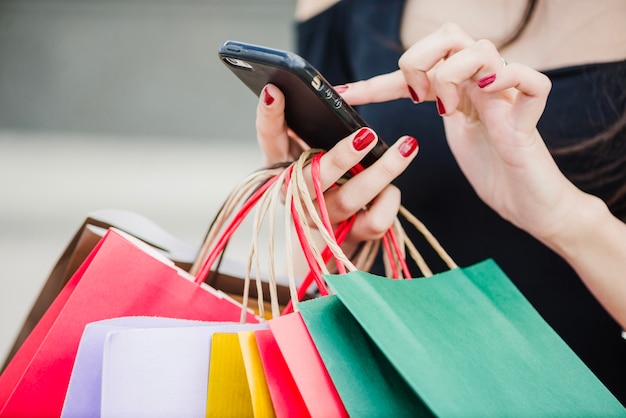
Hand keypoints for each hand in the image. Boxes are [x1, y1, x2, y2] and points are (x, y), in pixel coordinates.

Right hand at [256, 83, 418, 245]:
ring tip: (407, 145)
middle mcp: (297, 196)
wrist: (326, 240)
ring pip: (349, 200)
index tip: (275, 90)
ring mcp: (321, 220)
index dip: (268, 116)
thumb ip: (311, 130)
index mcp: (282, 168)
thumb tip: (337, 95)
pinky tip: (393, 188)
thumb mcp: (308, 155)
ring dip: (381, 173)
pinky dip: (388, 202)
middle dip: (340, 158)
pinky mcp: (347, 237)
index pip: (270, 139)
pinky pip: (373, 222)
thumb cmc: (321, 183)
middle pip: (311, 179)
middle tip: (367, 135)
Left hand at [339, 23, 582, 241]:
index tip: (342, 94)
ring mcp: (506, 98)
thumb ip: (427, 120)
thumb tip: (378, 132)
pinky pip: (532, 81)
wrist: (529, 205)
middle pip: (450, 35)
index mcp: (460, 89)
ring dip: (454, 74)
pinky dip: (510, 79)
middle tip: (415, 98)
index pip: (413, 70)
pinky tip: (490, 95)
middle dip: (419, 59)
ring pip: (482, 48)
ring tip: (448, 110)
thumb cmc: (492, 171)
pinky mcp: (529, 120)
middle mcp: (482, 84)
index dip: (373, 82)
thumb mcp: (451, 140)